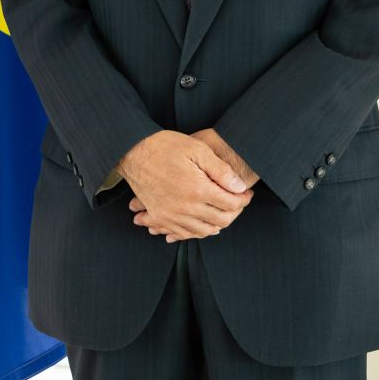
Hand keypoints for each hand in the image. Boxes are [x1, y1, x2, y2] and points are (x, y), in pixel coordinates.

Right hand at [119, 130, 252, 242]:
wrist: (132, 151)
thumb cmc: (165, 146)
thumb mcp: (198, 149)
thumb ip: (221, 170)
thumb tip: (240, 187)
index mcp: (198, 190)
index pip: (232, 204)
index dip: (244, 199)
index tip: (246, 193)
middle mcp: (186, 207)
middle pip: (221, 220)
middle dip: (234, 212)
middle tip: (237, 202)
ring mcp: (171, 214)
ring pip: (204, 231)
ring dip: (217, 224)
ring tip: (222, 213)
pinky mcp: (160, 216)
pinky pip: (182, 233)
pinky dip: (196, 233)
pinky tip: (202, 226)